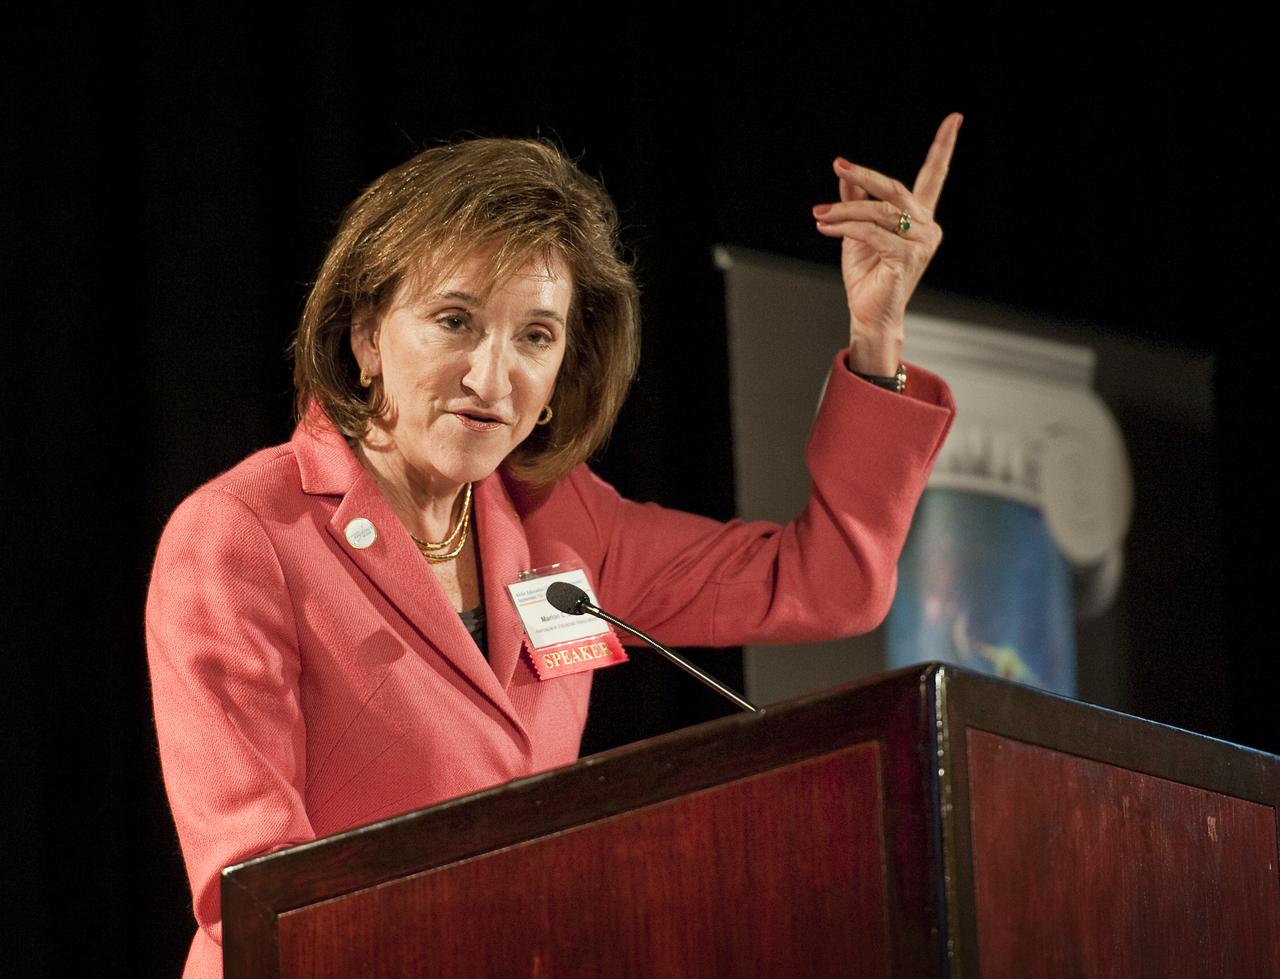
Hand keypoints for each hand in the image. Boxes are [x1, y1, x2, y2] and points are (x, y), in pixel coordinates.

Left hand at [813, 113, 961, 375]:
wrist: (868, 313)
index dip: (943, 146)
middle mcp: (927, 227)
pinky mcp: (908, 259)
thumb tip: (845, 173)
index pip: (935, 176)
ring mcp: (921, 244)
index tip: (956, 118)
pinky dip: (847, 229)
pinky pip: (873, 234)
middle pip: (895, 189)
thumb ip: (856, 201)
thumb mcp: (857, 231)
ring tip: (818, 215)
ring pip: (879, 213)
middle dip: (864, 176)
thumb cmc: (867, 274)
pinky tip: (826, 228)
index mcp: (920, 217)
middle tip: (839, 165)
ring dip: (844, 212)